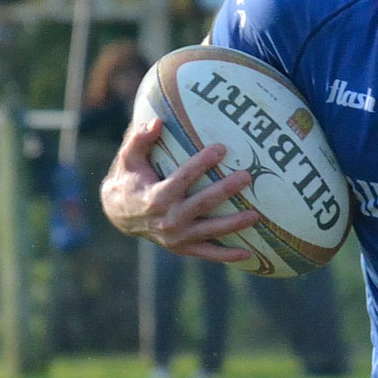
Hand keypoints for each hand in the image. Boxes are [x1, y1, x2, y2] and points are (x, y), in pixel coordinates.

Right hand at [99, 114, 259, 261]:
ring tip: (256, 215)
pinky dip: (227, 256)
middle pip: (202, 204)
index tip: (221, 149)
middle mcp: (167, 219)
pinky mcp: (182, 248)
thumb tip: (157, 121)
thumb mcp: (128, 159)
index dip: (201, 164)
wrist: (120, 215)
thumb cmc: (130, 180)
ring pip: (209, 230)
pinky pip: (208, 253)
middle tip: (247, 177)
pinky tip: (249, 253)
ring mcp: (176, 237)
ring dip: (234, 224)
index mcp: (156, 196)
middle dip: (225, 190)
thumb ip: (140, 140)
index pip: (182, 178)